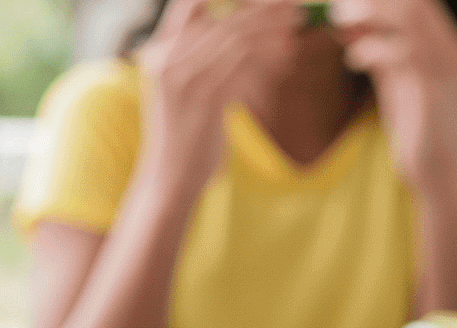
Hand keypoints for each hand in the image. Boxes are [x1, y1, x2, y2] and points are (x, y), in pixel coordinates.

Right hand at [137, 0, 301, 170]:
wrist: (169, 179)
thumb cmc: (184, 137)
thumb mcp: (184, 91)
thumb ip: (201, 61)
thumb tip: (242, 38)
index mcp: (159, 53)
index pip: (190, 4)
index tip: (264, 1)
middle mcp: (165, 60)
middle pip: (223, 21)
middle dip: (263, 11)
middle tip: (296, 8)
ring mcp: (181, 79)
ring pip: (235, 41)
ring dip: (271, 29)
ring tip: (297, 24)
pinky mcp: (202, 100)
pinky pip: (242, 67)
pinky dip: (267, 57)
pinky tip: (286, 54)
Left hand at [333, 0, 456, 183]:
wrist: (442, 175)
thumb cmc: (419, 130)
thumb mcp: (400, 82)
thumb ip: (385, 52)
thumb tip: (355, 25)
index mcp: (449, 45)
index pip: (420, 1)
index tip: (347, 3)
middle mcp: (455, 49)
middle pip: (416, 1)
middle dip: (373, 1)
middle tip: (339, 10)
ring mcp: (450, 66)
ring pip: (411, 15)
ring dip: (369, 15)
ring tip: (341, 26)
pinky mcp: (436, 87)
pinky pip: (402, 50)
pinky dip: (371, 48)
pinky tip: (354, 59)